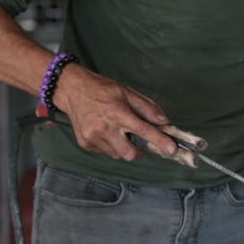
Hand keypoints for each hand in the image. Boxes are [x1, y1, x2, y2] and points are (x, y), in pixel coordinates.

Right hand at [52, 64, 186, 163]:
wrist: (72, 90)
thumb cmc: (101, 89)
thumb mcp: (127, 92)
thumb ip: (147, 108)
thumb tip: (163, 121)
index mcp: (118, 113)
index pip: (144, 131)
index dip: (159, 141)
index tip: (171, 149)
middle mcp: (104, 128)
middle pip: (129, 153)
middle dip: (139, 151)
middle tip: (141, 143)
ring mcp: (93, 137)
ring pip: (117, 155)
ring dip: (124, 147)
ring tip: (118, 131)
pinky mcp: (85, 143)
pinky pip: (105, 152)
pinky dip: (111, 146)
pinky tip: (107, 132)